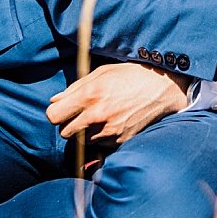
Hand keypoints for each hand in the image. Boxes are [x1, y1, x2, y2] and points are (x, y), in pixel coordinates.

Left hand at [47, 61, 189, 145]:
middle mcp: (96, 115)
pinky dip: (103, 137)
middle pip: (65, 132)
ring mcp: (108, 131)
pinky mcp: (120, 140)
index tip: (64, 110)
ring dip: (87, 132)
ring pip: (83, 140)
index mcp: (89, 95)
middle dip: (70, 124)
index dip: (57, 113)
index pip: (54, 116)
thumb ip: (75, 87)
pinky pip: (101, 144)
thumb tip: (55, 101)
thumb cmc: (131, 75)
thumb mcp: (101, 73)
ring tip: (103, 116)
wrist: (163, 87)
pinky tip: (115, 122)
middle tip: (82, 114)